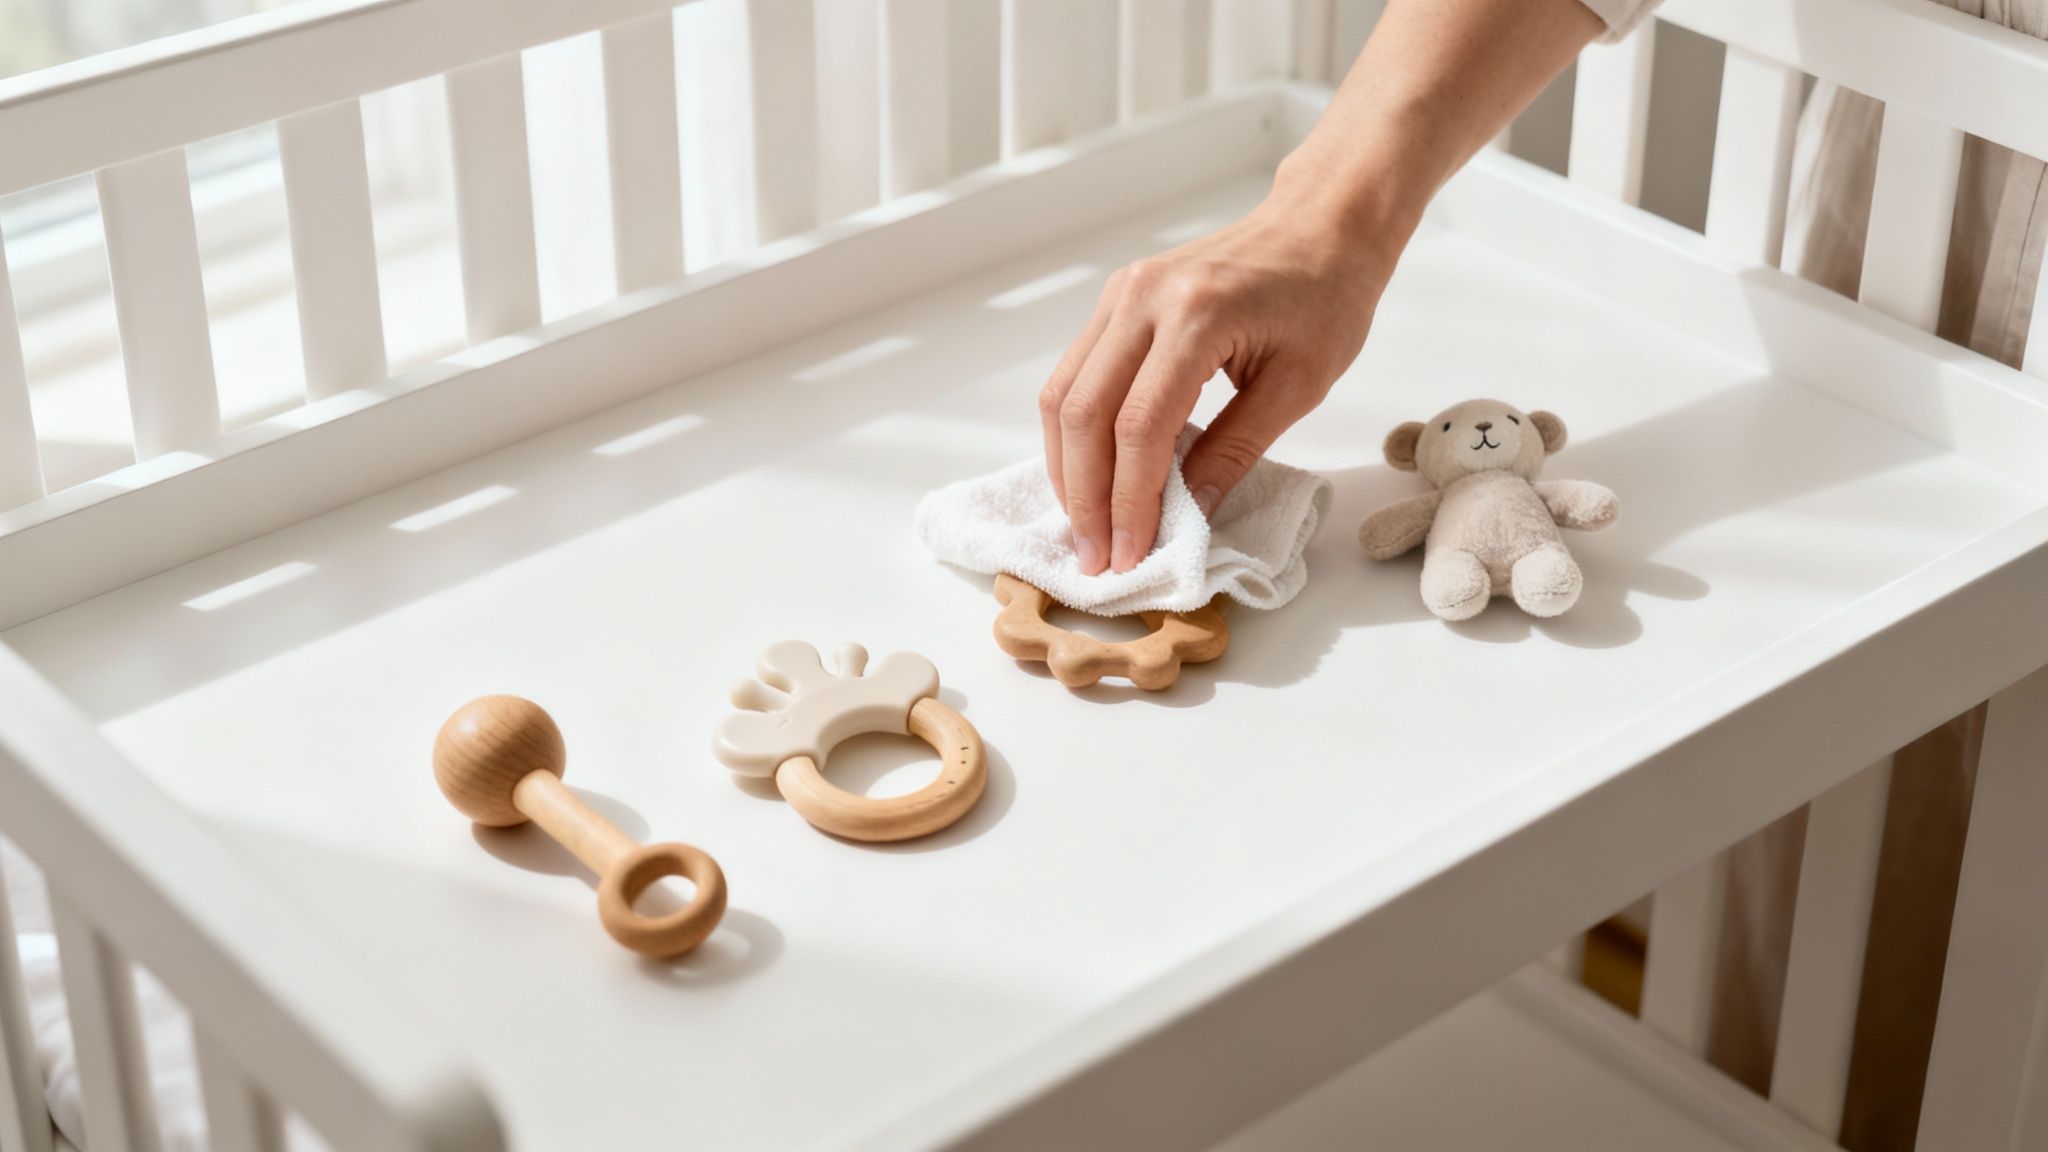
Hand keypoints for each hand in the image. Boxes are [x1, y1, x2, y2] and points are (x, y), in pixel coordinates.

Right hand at [1038, 182, 1396, 573]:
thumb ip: (1235, 451)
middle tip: (1096, 556)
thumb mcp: (1298, 386)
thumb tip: (1186, 516)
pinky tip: (1091, 475)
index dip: (1129, 500)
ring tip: (1087, 526)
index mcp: (1196, 315)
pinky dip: (1075, 433)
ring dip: (1067, 468)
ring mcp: (1120, 293)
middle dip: (1085, 496)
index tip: (1131, 554)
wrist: (1321, 224)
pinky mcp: (1115, 299)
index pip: (1140, 426)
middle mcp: (1142, 298)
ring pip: (1063, 394)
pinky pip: (1074, 374)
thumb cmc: (1325, 297)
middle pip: (1084, 412)